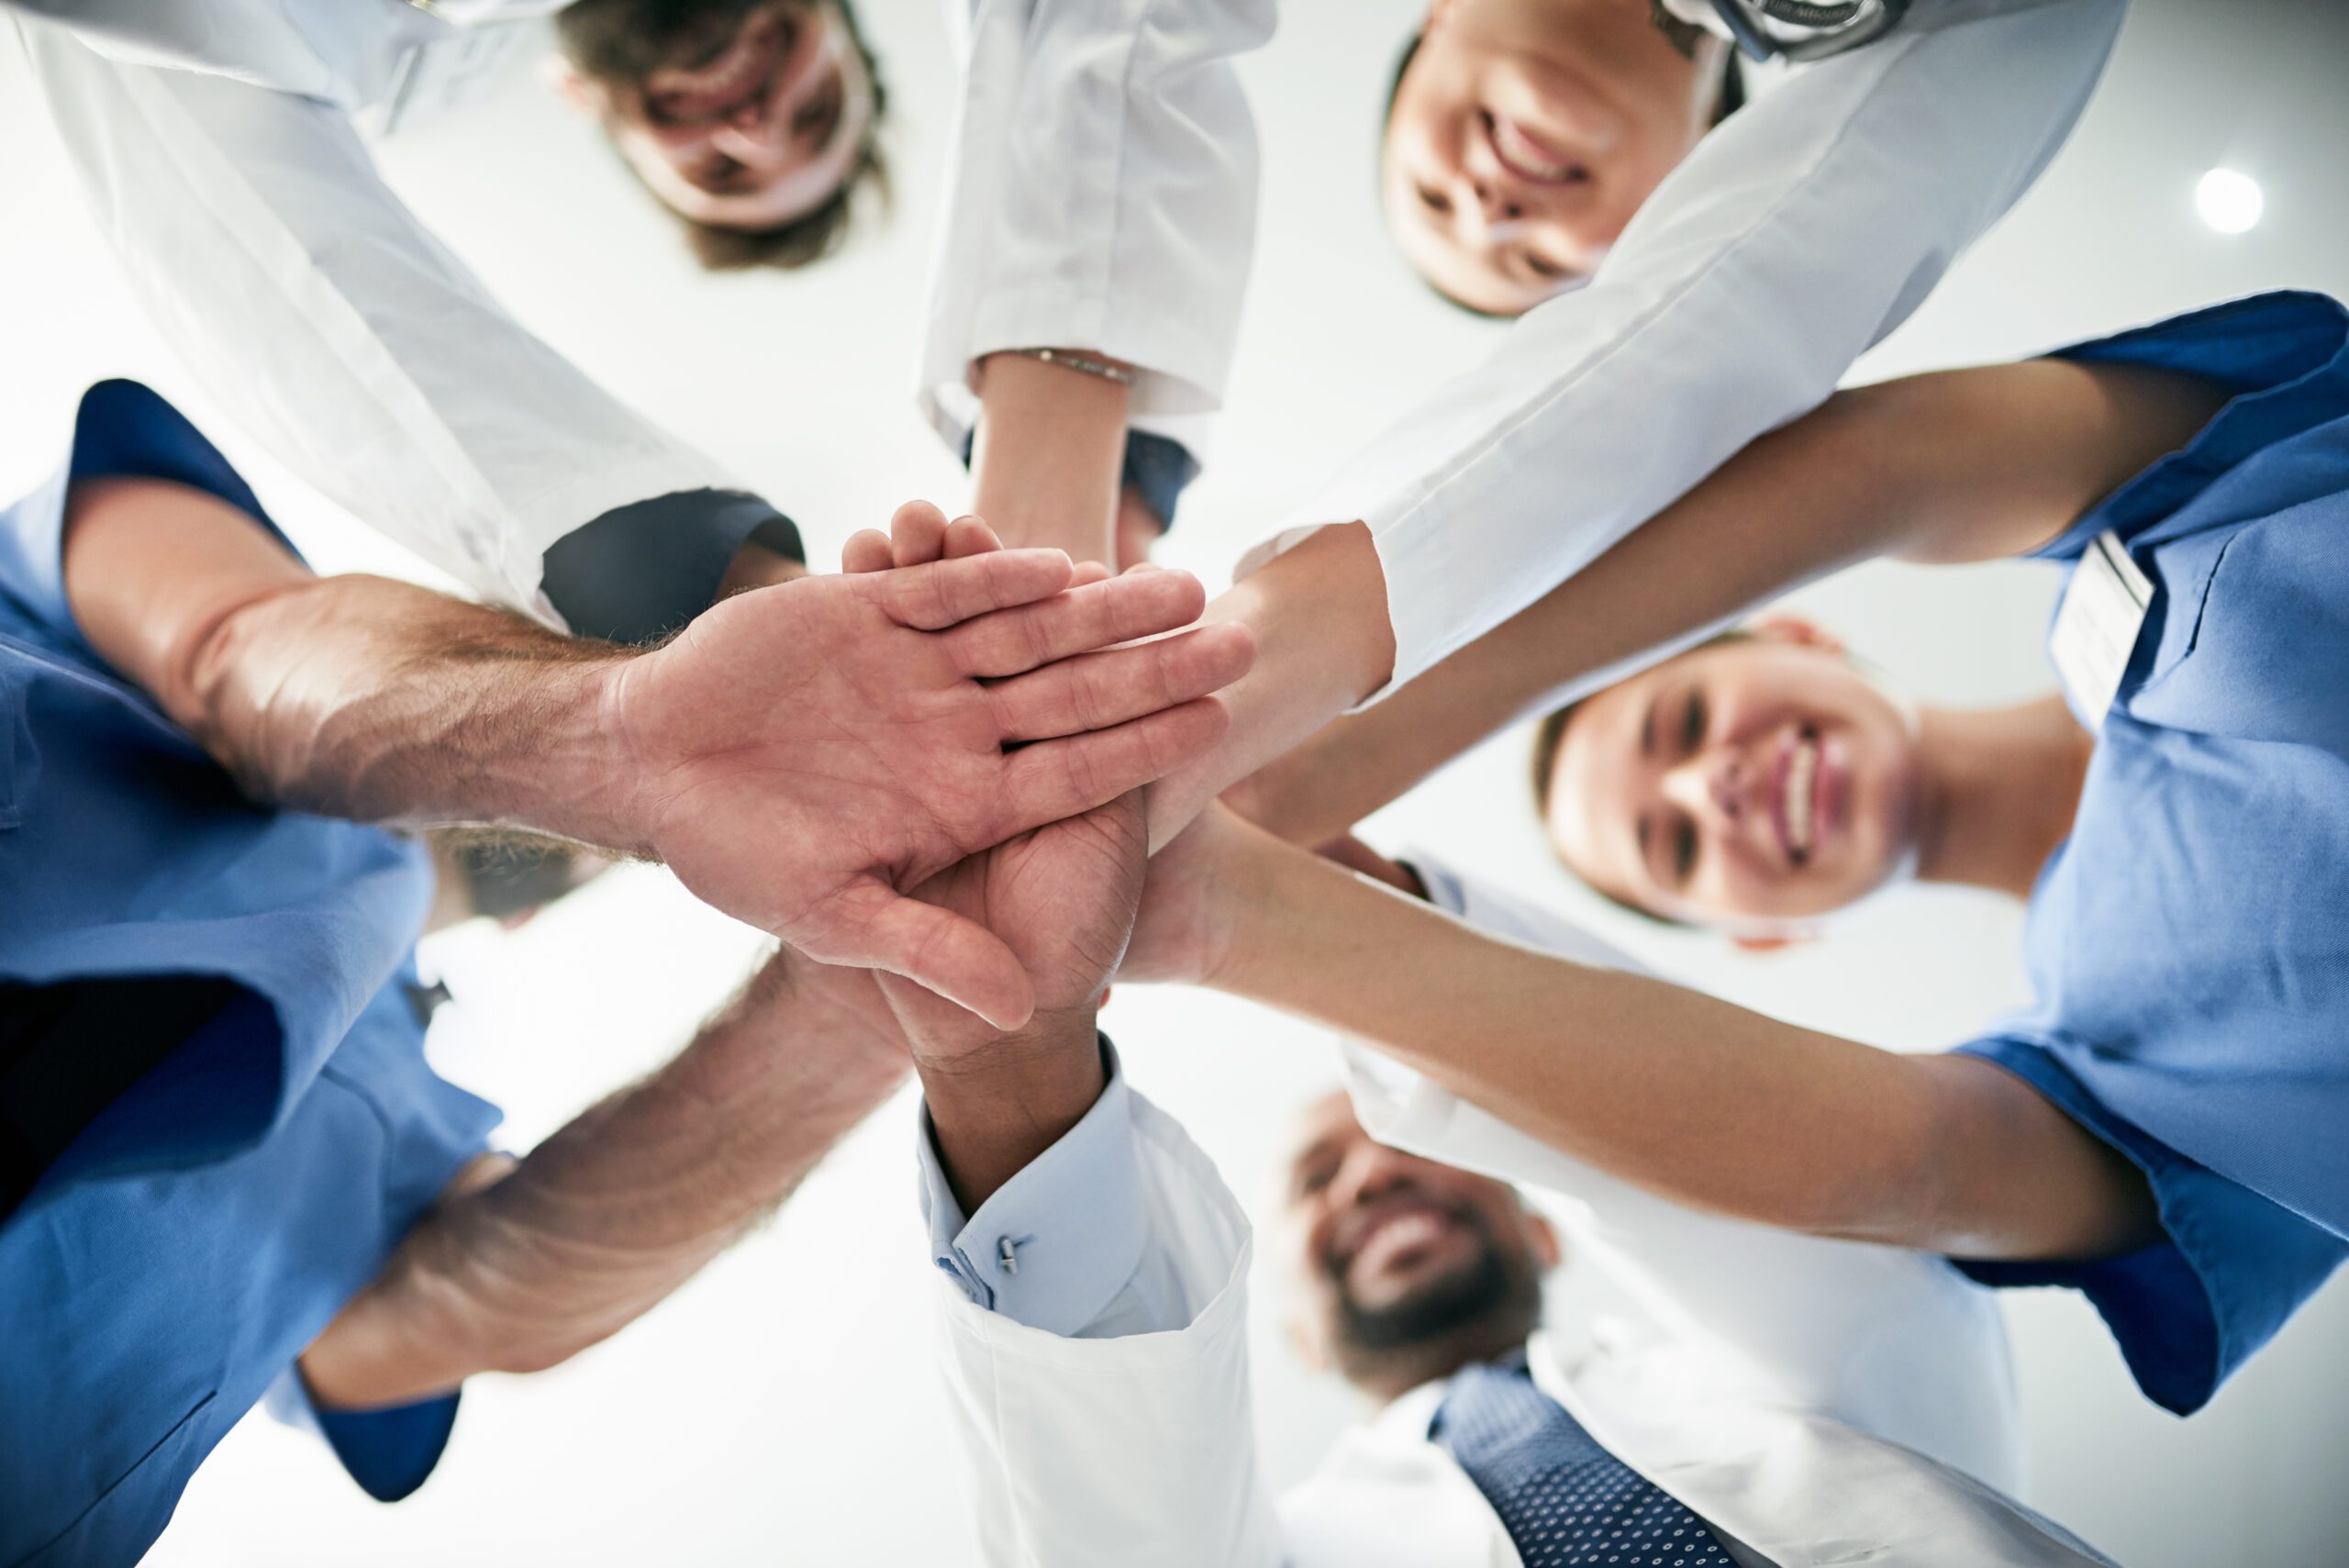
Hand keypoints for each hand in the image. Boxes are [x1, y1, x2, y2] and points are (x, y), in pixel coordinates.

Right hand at [594, 503, 1251, 1028]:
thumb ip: (928, 950)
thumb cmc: (737, 855)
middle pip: (1077, 690)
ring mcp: (918, 670)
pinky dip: (995, 576)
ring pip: (1029, 631)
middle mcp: (957, 732)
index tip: (1221, 720)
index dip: (1147, 743)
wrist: (652, 774)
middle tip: (1233, 629)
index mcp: (964, 801)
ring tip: (1175, 583)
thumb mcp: (837, 916)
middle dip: (1150, 661)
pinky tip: (1056, 561)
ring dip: (1099, 607)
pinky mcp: (866, 613)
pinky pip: (947, 593)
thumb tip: (1016, 1008)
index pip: (1078, 768)